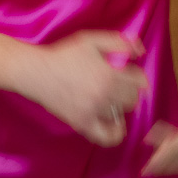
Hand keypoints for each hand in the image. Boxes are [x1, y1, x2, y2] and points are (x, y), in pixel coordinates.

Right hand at [20, 32, 147, 144]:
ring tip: (113, 102)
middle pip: (132, 99)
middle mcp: (104, 94)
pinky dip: (114, 134)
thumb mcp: (91, 41)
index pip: (139, 81)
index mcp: (109, 74)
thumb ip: (118, 42)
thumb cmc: (63, 55)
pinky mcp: (82, 123)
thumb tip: (140, 50)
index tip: (132, 77)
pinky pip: (106, 137)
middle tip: (121, 88)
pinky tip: (114, 126)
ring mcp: (93, 111)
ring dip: (120, 108)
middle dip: (129, 92)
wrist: (36, 72)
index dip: (138, 78)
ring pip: (120, 115)